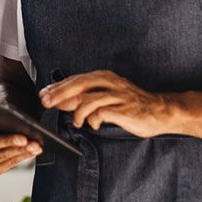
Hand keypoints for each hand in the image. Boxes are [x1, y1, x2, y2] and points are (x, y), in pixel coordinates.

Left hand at [39, 70, 171, 137]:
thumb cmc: (130, 104)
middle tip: (46, 103)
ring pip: (88, 99)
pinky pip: (102, 113)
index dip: (57, 87)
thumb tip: (61, 101)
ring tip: (77, 122)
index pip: (75, 79)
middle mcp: (109, 82)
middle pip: (78, 84)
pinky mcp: (124, 109)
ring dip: (77, 113)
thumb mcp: (105, 97)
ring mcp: (117, 95)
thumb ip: (84, 97)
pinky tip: (94, 124)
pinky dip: (93, 120)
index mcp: (103, 77)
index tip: (43, 94)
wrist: (159, 110)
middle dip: (59, 94)